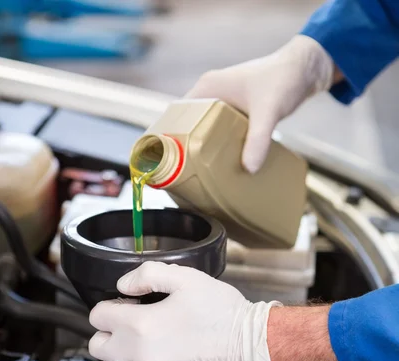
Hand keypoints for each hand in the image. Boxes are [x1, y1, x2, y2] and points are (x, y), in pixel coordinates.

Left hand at [88, 262, 283, 360]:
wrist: (249, 348)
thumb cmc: (222, 313)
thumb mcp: (187, 278)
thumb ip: (147, 275)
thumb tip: (124, 285)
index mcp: (138, 324)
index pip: (98, 316)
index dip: (112, 305)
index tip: (128, 303)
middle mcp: (135, 354)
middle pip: (97, 345)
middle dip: (109, 330)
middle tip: (131, 322)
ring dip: (114, 357)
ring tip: (133, 345)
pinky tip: (148, 360)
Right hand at [186, 34, 333, 172]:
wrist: (306, 69)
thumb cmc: (284, 79)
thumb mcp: (268, 111)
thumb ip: (258, 139)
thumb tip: (249, 169)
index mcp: (208, 88)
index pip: (178, 115)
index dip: (172, 137)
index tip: (172, 161)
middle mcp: (211, 94)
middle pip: (190, 126)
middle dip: (189, 149)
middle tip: (188, 174)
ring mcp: (224, 102)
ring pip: (206, 130)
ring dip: (206, 149)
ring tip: (204, 174)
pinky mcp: (237, 111)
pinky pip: (221, 132)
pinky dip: (222, 146)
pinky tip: (226, 164)